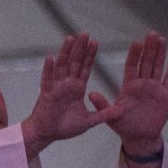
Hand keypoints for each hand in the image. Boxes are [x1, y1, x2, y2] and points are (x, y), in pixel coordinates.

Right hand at [20, 32, 121, 156]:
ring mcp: (56, 87)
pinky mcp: (47, 94)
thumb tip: (121, 111)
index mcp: (77, 88)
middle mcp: (67, 84)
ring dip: (65, 52)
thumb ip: (103, 115)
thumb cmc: (64, 127)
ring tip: (70, 38)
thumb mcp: (88, 121)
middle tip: (85, 33)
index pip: (85, 68)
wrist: (47, 134)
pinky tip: (50, 57)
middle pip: (74, 62)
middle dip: (80, 48)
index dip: (90, 55)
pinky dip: (48, 69)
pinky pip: (47, 79)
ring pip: (62, 66)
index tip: (95, 41)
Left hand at [106, 30, 167, 153]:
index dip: (134, 54)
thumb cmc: (124, 126)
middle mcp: (142, 84)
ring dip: (160, 53)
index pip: (132, 66)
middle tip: (152, 33)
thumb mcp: (112, 116)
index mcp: (129, 86)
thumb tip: (90, 95)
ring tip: (162, 39)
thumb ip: (103, 105)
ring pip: (158, 67)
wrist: (140, 137)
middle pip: (146, 62)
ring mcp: (154, 88)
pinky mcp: (165, 95)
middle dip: (149, 48)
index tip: (137, 42)